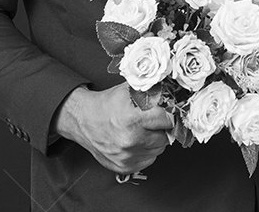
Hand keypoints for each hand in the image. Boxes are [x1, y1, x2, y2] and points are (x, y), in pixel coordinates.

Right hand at [52, 83, 173, 174]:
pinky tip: (137, 141)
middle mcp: (130, 140)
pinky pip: (149, 160)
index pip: (168, 120)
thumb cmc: (108, 104)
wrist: (84, 120)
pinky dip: (146, 151)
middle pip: (165, 136)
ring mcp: (126, 156)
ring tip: (142, 130)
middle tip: (151, 121)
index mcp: (133, 119)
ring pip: (159, 150)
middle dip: (161, 128)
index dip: (169, 114)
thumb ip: (154, 92)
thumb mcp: (131, 90)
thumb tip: (174, 94)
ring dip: (155, 140)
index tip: (167, 111)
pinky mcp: (124, 167)